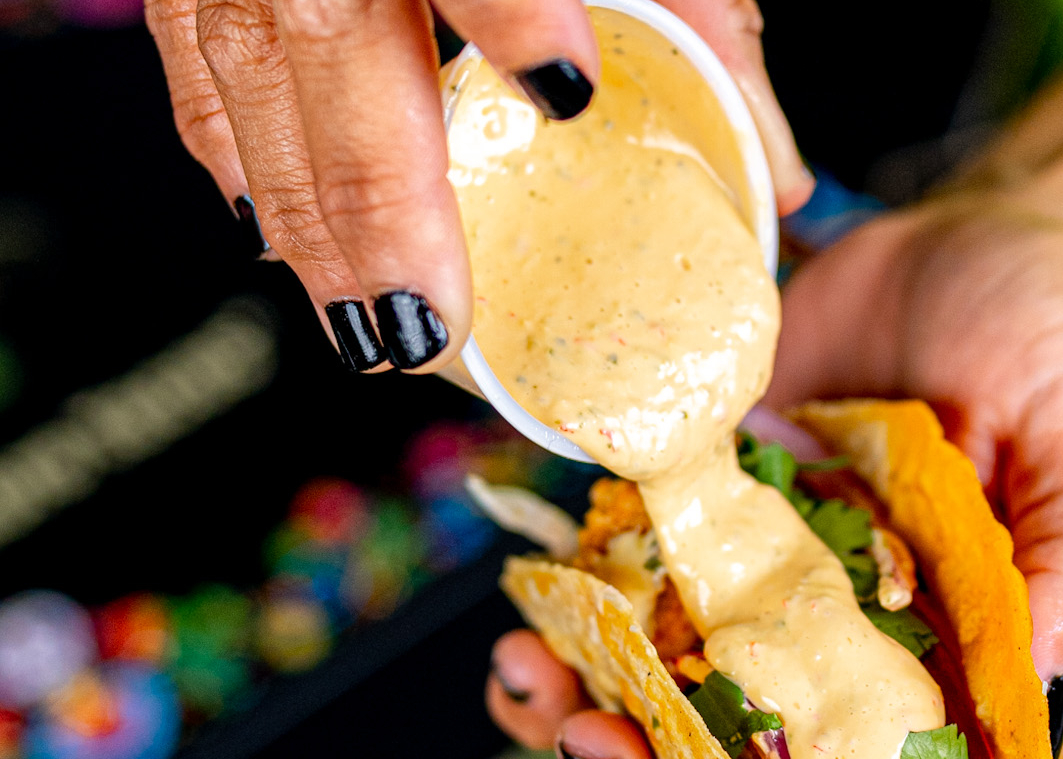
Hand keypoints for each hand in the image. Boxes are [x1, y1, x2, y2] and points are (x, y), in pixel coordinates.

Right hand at [144, 0, 812, 371]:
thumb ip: (700, 21)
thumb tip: (772, 172)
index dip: (514, 5)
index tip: (563, 91)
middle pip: (333, 32)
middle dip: (378, 197)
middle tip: (423, 322)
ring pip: (250, 65)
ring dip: (304, 213)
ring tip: (361, 326)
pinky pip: (192, 55)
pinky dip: (232, 153)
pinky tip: (269, 231)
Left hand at [486, 197, 1062, 758]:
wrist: (966, 238)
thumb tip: (1035, 703)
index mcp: (948, 702)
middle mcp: (841, 684)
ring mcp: (752, 617)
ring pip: (652, 747)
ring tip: (556, 706)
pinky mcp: (684, 539)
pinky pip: (601, 625)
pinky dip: (553, 649)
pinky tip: (530, 638)